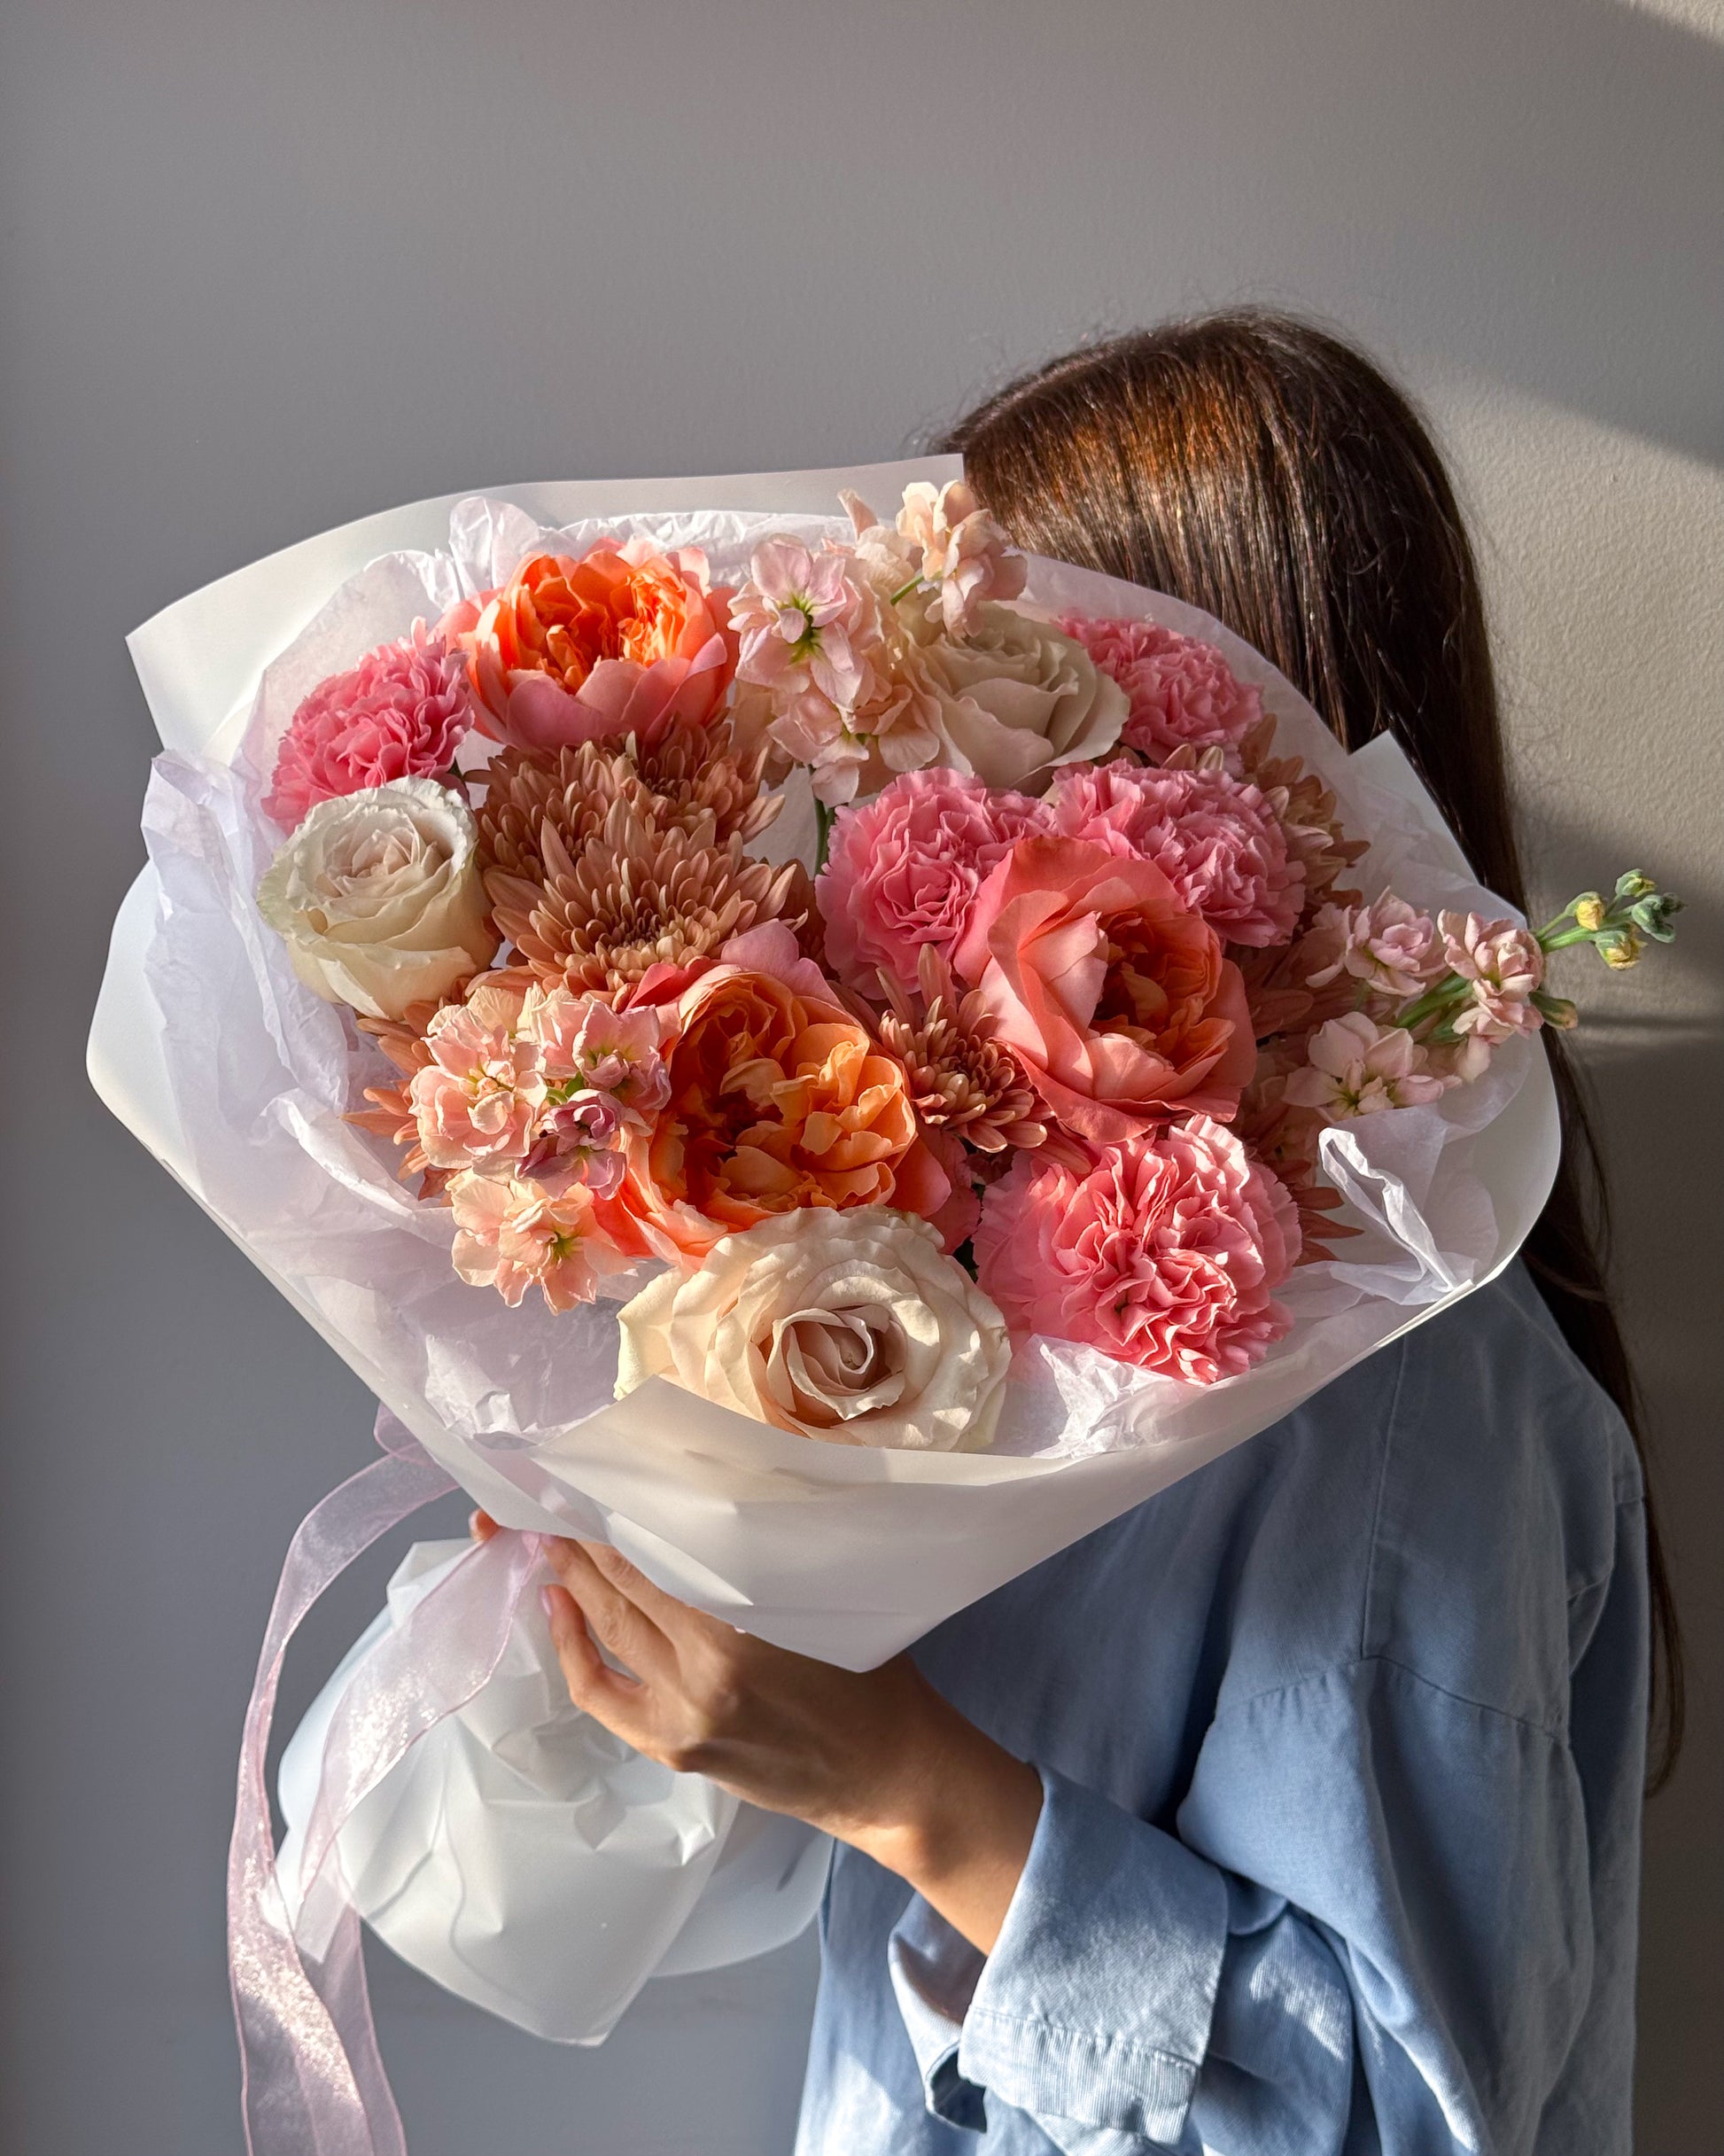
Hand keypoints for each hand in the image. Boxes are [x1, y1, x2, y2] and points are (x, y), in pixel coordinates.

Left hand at [472, 1513, 1041, 1952]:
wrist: (889, 1774)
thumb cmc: (874, 1676)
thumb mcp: (826, 1596)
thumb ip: (765, 1554)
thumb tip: (717, 1488)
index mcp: (743, 1625)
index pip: (655, 1555)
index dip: (609, 1515)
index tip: (580, 1478)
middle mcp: (703, 1671)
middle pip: (620, 1588)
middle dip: (575, 1540)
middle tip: (543, 1498)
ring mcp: (681, 1715)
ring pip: (607, 1632)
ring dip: (569, 1582)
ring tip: (543, 1539)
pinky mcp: (673, 1747)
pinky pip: (602, 1692)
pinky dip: (573, 1648)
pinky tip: (559, 1608)